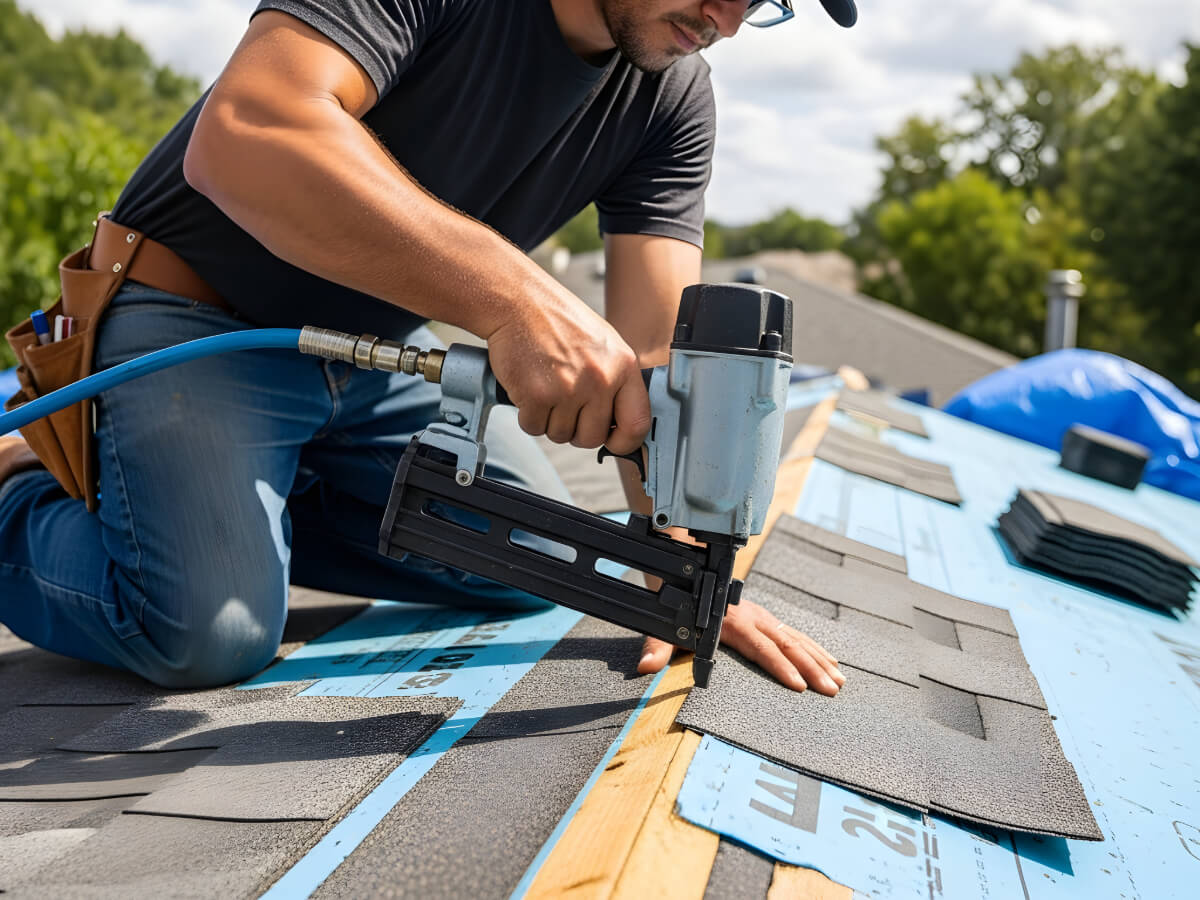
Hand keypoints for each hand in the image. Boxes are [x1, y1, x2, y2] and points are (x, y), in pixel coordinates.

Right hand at [485, 290, 650, 454]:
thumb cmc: (559, 321)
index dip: (625, 442)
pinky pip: (534, 427)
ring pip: (560, 435)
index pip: (637, 423)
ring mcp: (568, 389)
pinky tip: (530, 389)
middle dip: (576, 430)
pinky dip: (528, 415)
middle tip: (565, 407)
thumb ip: (616, 381)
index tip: (614, 442)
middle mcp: (600, 379)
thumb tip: (620, 421)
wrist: (520, 302)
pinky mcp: (536, 396)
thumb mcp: (604, 345)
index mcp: (623, 366)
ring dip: (550, 420)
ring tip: (546, 389)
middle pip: (592, 437)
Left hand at [637, 597, 845, 694]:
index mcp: (729, 622)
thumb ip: (656, 647)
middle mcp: (750, 616)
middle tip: (832, 689)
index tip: (799, 686)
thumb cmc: (674, 598)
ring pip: (795, 637)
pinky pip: (793, 632)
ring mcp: (760, 614)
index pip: (759, 648)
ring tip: (839, 679)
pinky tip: (830, 660)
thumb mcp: (662, 624)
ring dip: (818, 659)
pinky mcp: (764, 616)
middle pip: (786, 644)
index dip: (779, 667)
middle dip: (811, 668)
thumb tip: (645, 667)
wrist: (681, 563)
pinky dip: (813, 647)